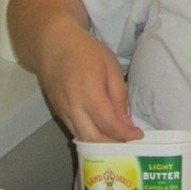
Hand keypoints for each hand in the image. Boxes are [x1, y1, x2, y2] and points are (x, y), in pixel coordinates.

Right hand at [40, 26, 141, 141]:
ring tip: (118, 141)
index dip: (125, 134)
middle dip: (113, 145)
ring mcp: (62, 111)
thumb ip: (119, 96)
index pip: (108, 124)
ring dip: (101, 145)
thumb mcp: (110, 66)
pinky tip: (102, 135)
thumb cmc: (85, 51)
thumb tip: (126, 122)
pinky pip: (74, 131)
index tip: (138, 135)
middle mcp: (73, 106)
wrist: (52, 44)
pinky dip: (89, 137)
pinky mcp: (58, 112)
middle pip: (93, 138)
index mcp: (88, 93)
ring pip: (82, 138)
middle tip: (129, 142)